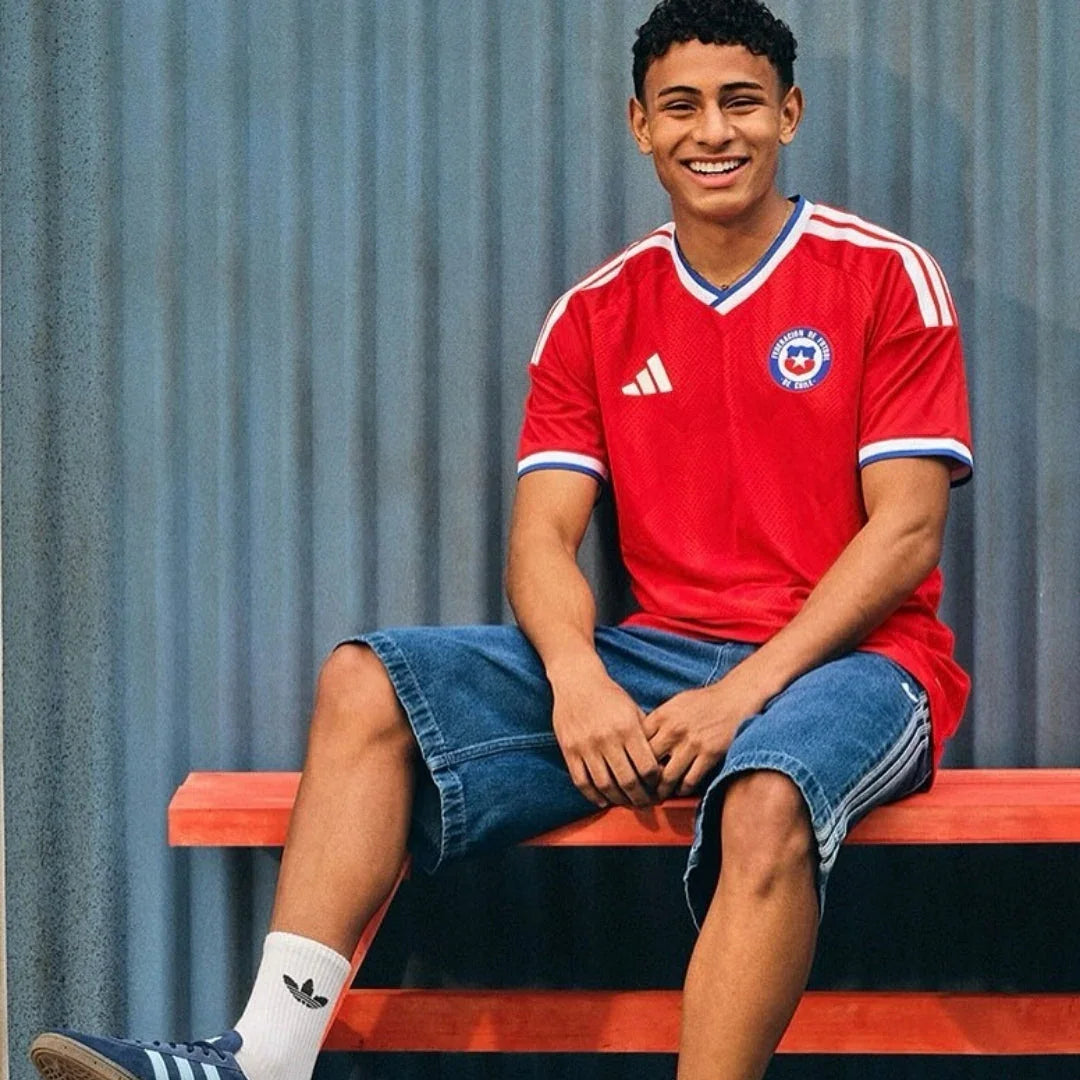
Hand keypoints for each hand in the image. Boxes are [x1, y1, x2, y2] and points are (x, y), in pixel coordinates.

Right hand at [548, 657, 660, 808]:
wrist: (577, 681)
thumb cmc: (609, 695)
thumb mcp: (633, 709)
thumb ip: (645, 735)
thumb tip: (660, 763)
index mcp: (627, 728)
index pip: (646, 767)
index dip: (655, 782)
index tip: (658, 787)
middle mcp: (607, 739)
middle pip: (627, 781)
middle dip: (640, 798)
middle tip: (646, 804)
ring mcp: (586, 746)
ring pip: (605, 785)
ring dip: (618, 800)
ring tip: (627, 803)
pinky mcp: (569, 750)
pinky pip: (581, 781)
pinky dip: (593, 796)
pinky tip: (603, 800)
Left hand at [643, 666, 770, 800]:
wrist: (734, 698)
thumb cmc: (703, 702)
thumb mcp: (674, 704)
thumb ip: (658, 721)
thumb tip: (640, 740)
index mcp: (662, 716)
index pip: (637, 743)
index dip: (632, 759)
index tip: (632, 770)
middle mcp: (674, 730)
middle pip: (648, 762)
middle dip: (643, 778)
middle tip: (641, 789)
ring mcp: (692, 743)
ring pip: (667, 777)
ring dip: (662, 790)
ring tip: (659, 795)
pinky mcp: (709, 754)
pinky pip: (690, 780)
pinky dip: (682, 789)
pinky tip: (680, 789)